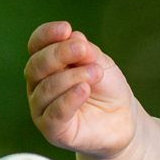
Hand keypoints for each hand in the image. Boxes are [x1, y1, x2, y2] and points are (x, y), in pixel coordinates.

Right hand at [25, 21, 139, 159]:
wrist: (123, 118)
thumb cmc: (107, 88)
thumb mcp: (100, 63)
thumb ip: (85, 52)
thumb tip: (72, 37)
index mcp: (47, 65)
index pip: (36, 46)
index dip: (46, 35)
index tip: (66, 28)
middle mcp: (38, 85)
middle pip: (36, 65)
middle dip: (59, 54)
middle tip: (83, 50)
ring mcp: (42, 108)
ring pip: (46, 88)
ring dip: (72, 77)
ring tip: (96, 72)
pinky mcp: (52, 130)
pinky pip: (53, 113)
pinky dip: (68, 99)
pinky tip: (84, 89)